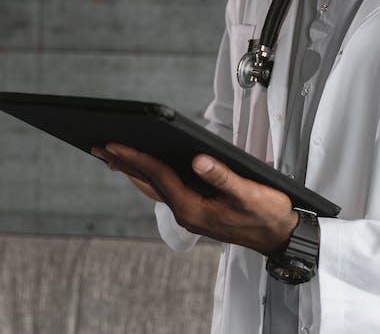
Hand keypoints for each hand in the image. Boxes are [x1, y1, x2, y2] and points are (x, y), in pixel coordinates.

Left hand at [91, 143, 298, 254]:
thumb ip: (222, 176)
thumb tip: (198, 159)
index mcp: (194, 208)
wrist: (279, 236)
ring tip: (115, 158)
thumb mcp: (248, 193)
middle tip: (100, 147)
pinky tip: (148, 171)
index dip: (137, 157)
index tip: (115, 143)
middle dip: (124, 164)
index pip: (158, 176)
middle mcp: (187, 213)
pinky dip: (152, 178)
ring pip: (155, 188)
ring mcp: (191, 214)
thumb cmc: (268, 214)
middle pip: (149, 183)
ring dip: (134, 172)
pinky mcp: (197, 211)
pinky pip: (167, 192)